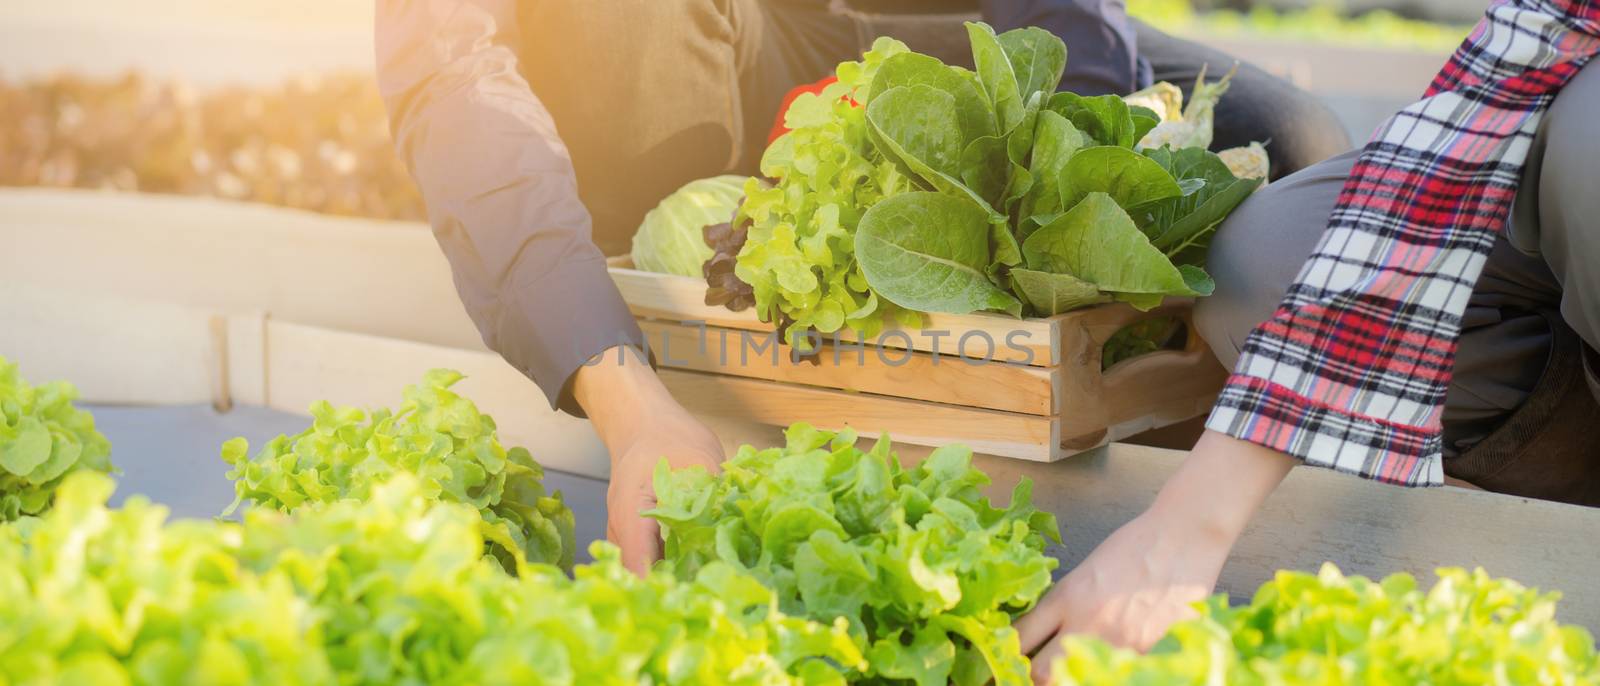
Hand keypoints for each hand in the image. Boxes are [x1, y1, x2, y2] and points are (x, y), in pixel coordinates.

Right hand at [574, 345, 723, 574]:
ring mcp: (624, 533)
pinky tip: (700, 567)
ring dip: (672, 578)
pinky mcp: (634, 534)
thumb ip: (715, 493)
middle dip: (672, 588)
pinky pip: (648, 558)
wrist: (641, 420)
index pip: (639, 562)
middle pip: (639, 573)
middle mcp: (620, 528)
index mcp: (631, 511)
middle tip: (710, 597)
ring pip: (643, 569)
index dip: (665, 585)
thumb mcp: (700, 456)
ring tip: (708, 587)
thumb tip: (742, 524)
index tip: (694, 598)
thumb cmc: (667, 435)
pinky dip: (670, 565)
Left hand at [1015, 431, 1294, 683]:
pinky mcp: (1150, 655)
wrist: (1182, 537)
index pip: (1019, 639)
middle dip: (1033, 677)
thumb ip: (1062, 606)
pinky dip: (1107, 675)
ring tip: (1071, 670)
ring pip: (1076, 680)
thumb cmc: (1135, 547)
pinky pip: (1117, 675)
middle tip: (1035, 673)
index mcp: (1065, 598)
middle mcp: (1087, 625)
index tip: (1002, 660)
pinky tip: (1107, 670)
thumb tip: (1041, 635)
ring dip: (1069, 677)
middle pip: (1040, 672)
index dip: (1005, 655)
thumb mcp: (1085, 572)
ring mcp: (1120, 644)